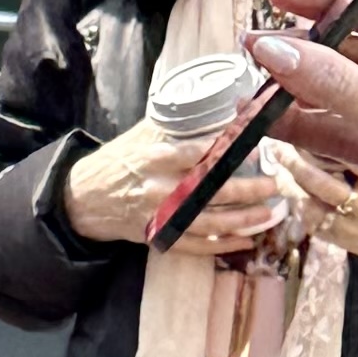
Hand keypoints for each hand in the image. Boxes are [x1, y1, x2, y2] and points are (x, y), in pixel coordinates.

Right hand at [59, 115, 290, 259]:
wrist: (85, 197)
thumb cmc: (119, 161)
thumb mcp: (140, 135)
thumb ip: (175, 127)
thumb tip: (218, 110)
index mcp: (154, 158)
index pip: (195, 153)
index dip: (226, 151)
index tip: (254, 146)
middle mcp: (158, 189)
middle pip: (209, 191)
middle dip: (245, 189)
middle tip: (272, 184)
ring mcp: (160, 216)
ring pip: (209, 222)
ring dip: (243, 220)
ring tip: (269, 214)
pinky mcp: (160, 237)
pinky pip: (197, 246)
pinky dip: (222, 246)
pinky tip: (246, 241)